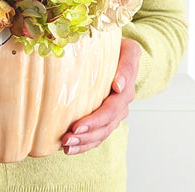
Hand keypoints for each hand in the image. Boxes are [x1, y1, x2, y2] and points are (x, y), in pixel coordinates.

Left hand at [61, 38, 140, 154]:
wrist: (121, 51)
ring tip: (66, 146)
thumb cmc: (118, 47)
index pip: (114, 105)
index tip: (78, 124)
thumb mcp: (127, 48)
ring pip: (103, 132)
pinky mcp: (107, 115)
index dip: (97, 117)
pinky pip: (99, 134)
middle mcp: (123, 100)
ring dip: (85, 142)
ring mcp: (116, 110)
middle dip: (87, 133)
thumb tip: (118, 85)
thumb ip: (127, 63)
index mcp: (127, 84)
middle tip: (67, 137)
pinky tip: (70, 147)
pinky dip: (86, 143)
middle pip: (107, 123)